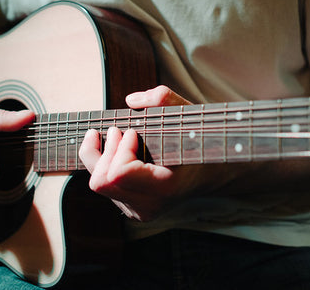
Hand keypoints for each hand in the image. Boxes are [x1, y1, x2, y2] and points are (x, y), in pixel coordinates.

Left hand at [79, 85, 192, 220]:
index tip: (133, 132)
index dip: (120, 148)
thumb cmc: (200, 143)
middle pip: (101, 182)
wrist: (212, 173)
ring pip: (98, 184)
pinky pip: (105, 186)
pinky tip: (113, 148)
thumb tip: (131, 100)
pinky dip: (104, 163)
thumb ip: (163, 99)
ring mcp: (138, 210)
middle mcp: (148, 206)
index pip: (118, 173)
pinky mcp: (131, 208)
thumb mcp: (188, 116)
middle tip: (116, 129)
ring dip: (99, 155)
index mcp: (163, 189)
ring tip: (112, 135)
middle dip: (103, 151)